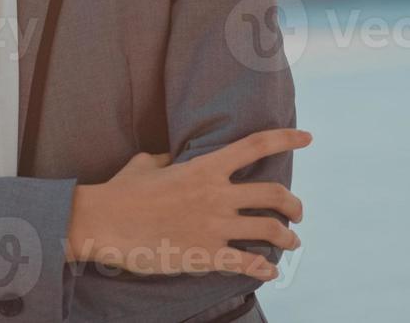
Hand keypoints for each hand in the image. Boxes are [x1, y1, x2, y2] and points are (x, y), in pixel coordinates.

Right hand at [66, 128, 309, 277]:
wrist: (103, 221)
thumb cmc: (121, 191)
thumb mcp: (147, 163)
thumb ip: (169, 159)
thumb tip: (174, 157)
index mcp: (204, 168)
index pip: (255, 146)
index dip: (286, 139)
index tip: (307, 138)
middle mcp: (216, 195)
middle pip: (275, 195)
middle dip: (294, 205)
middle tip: (296, 213)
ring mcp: (213, 226)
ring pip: (271, 230)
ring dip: (288, 238)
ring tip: (291, 243)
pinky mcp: (206, 254)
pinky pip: (248, 262)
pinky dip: (265, 268)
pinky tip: (270, 271)